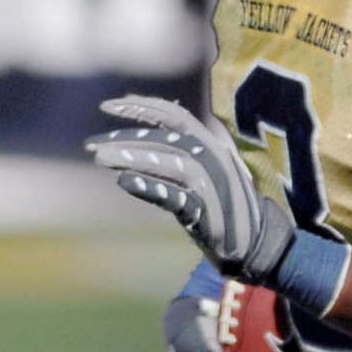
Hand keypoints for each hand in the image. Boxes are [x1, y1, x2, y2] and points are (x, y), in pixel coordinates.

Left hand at [87, 97, 293, 282]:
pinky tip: (125, 183)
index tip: (107, 106)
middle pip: (166, 138)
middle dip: (126, 138)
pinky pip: (176, 197)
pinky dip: (151, 188)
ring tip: (101, 159)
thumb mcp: (213, 170)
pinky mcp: (208, 213)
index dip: (141, 106)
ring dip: (134, 158)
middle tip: (92, 146)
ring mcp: (213, 186)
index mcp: (213, 145)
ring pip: (170, 162)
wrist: (259, 245)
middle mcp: (215, 159)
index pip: (174, 115)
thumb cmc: (229, 207)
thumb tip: (155, 127)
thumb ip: (188, 149)